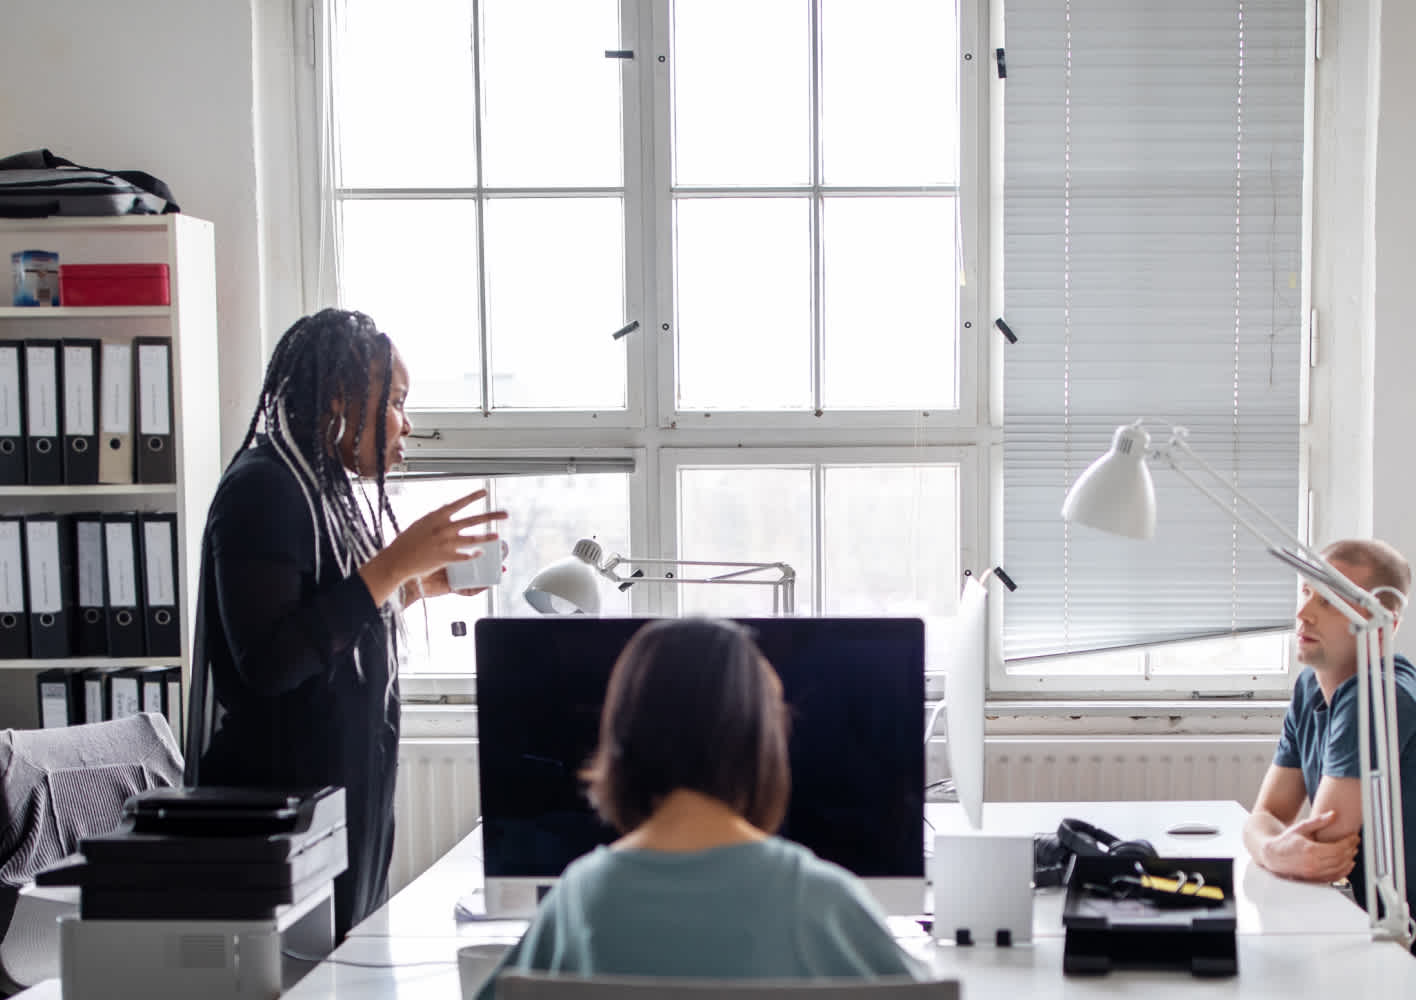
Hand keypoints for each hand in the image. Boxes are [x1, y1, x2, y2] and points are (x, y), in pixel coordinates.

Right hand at [359, 490, 507, 605]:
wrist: (397, 559)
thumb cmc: (405, 542)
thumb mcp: (420, 523)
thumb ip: (436, 519)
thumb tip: (446, 513)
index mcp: (437, 517)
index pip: (459, 503)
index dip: (473, 497)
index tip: (485, 492)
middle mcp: (444, 528)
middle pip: (473, 520)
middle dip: (491, 516)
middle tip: (505, 514)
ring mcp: (447, 543)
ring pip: (473, 539)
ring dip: (487, 537)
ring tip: (498, 536)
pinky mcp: (446, 557)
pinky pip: (465, 556)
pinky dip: (473, 555)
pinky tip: (480, 554)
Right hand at [1260, 810, 1360, 882]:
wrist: (1273, 855)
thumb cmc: (1285, 840)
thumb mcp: (1300, 827)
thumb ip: (1318, 821)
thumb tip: (1333, 814)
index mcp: (1310, 850)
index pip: (1338, 848)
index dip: (1349, 842)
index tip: (1354, 837)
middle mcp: (1313, 864)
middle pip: (1341, 859)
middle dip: (1351, 850)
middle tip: (1355, 842)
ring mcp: (1314, 873)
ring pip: (1340, 869)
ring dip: (1349, 861)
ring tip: (1353, 852)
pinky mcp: (1314, 878)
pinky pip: (1334, 877)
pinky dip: (1344, 871)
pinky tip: (1348, 864)